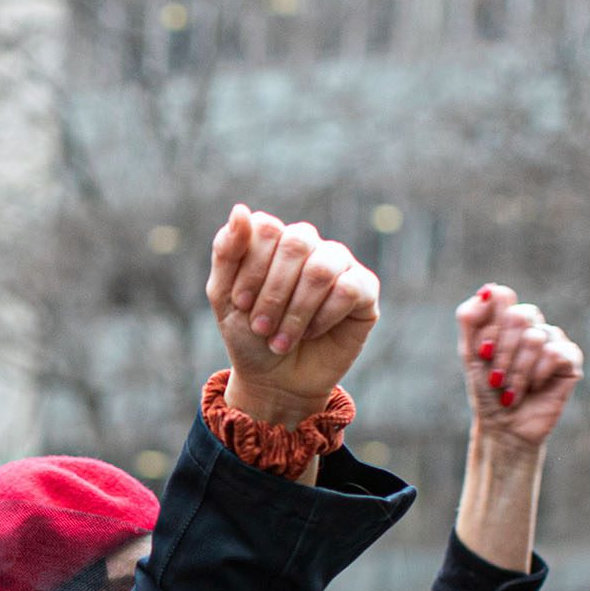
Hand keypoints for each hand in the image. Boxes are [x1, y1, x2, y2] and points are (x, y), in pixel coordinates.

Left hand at [206, 205, 377, 426]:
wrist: (274, 381)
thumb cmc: (249, 336)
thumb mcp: (225, 296)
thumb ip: (226, 251)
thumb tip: (241, 209)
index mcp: (274, 239)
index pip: (267, 228)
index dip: (252, 269)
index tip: (240, 304)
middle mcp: (309, 245)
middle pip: (296, 242)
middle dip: (273, 293)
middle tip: (260, 327)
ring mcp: (339, 264)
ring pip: (322, 268)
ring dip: (295, 311)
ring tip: (281, 340)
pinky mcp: (365, 290)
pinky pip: (349, 289)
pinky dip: (323, 317)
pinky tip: (312, 333)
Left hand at [455, 284, 583, 448]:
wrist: (503, 426)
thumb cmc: (486, 391)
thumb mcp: (470, 355)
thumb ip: (470, 319)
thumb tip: (487, 290)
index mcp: (507, 320)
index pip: (503, 296)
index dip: (491, 324)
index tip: (483, 352)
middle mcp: (532, 325)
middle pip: (519, 315)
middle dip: (502, 352)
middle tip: (495, 379)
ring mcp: (553, 340)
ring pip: (535, 338)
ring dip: (517, 371)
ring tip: (511, 391)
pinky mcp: (570, 359)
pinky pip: (555, 353)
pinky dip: (537, 374)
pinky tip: (534, 388)